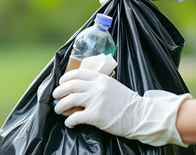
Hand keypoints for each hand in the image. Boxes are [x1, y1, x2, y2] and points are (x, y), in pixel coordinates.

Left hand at [52, 69, 190, 146]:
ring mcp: (95, 101)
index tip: (61, 83)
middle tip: (55, 96)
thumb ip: (98, 84)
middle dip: (59, 91)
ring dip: (60, 105)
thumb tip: (81, 87)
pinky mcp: (95, 115)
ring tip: (58, 109)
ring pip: (69, 100)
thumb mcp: (113, 86)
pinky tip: (69, 123)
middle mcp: (96, 87)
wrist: (140, 115)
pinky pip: (75, 117)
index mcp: (101, 78)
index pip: (77, 73)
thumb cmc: (128, 102)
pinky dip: (69, 121)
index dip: (65, 78)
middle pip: (70, 86)